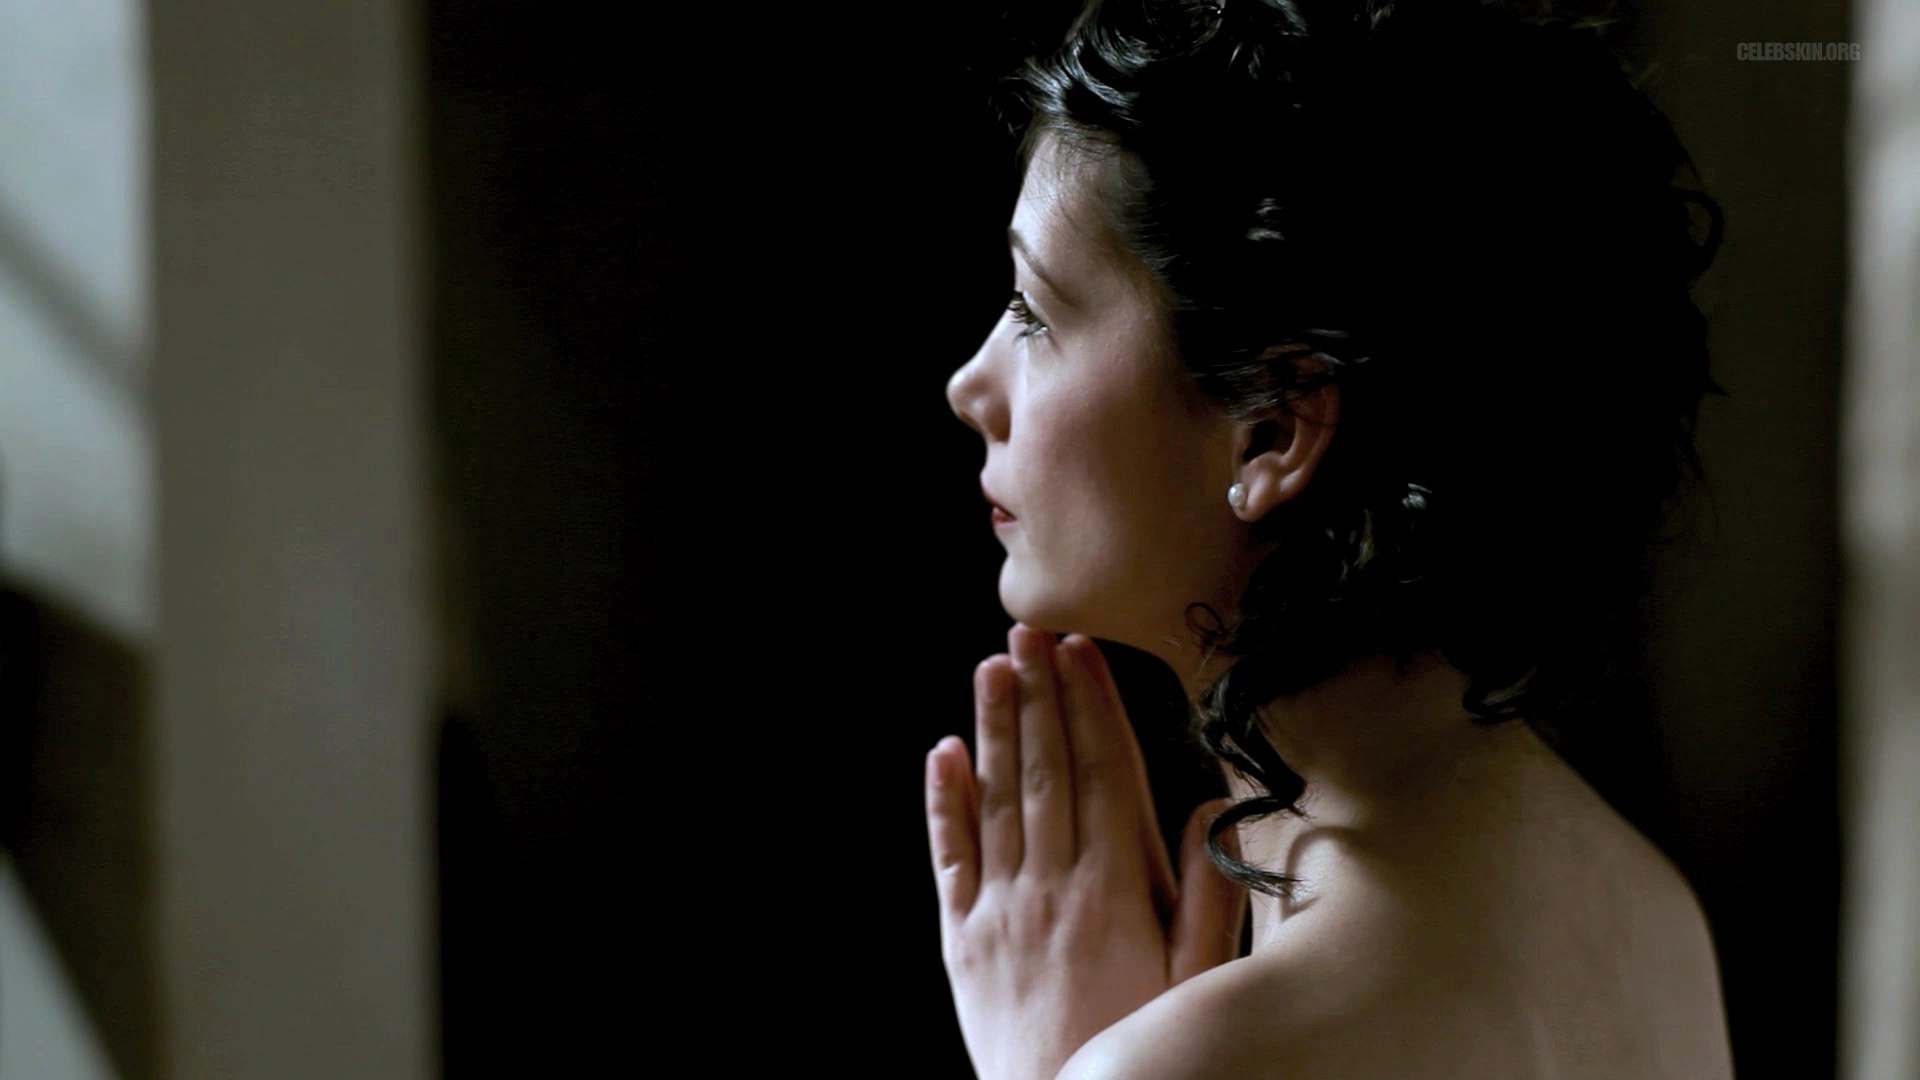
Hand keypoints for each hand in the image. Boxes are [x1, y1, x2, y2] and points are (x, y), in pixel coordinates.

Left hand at [925, 624, 1247, 1079]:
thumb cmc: (1134, 1053)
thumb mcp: (1194, 985)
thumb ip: (1207, 895)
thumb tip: (1210, 810)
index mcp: (1114, 893)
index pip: (1103, 774)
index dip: (1091, 706)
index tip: (1080, 651)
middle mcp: (1051, 888)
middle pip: (1046, 772)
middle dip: (1040, 696)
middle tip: (1030, 632)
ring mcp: (999, 910)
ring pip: (996, 800)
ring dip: (995, 728)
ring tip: (993, 668)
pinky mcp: (960, 939)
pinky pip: (949, 857)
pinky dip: (943, 802)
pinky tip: (943, 754)